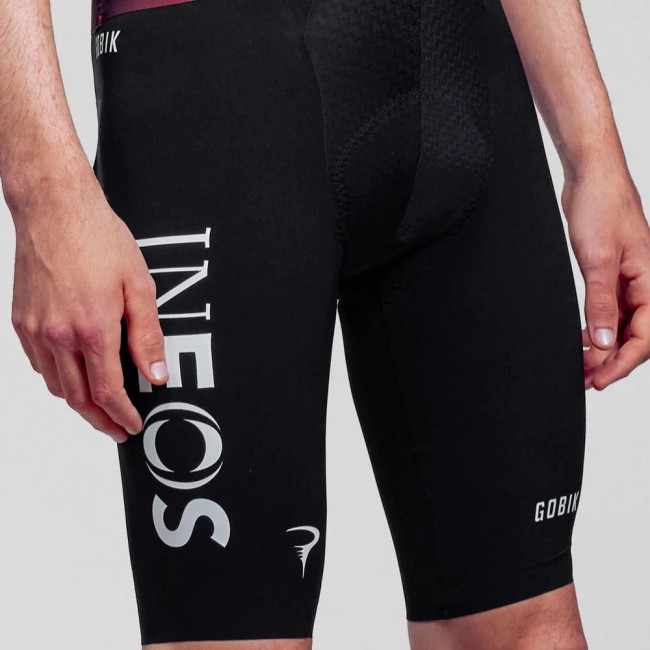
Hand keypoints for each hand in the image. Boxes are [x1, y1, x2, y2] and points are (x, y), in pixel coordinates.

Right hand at [9, 169, 168, 442]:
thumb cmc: (97, 237)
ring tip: (99, 409)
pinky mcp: (21, 320)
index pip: (108, 392)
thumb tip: (156, 373)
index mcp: (92, 328)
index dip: (123, 415)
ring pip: (56, 385)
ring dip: (79, 404)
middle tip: (117, 430)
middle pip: (78, 399)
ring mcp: (35, 329)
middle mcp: (58, 334)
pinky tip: (73, 376)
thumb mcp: (139, 286)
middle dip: (100, 421)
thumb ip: (147, 336)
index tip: (133, 425)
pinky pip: (39, 365)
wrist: (54, 207)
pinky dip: (58, 380)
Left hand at [563, 167, 649, 389]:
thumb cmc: (602, 207)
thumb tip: (605, 342)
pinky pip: (612, 311)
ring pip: (623, 326)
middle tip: (585, 379)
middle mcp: (646, 284)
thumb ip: (602, 303)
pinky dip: (599, 328)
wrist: (591, 177)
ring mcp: (630, 281)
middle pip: (636, 336)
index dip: (623, 363)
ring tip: (581, 366)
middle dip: (612, 361)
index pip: (645, 337)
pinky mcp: (614, 275)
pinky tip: (584, 339)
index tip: (600, 380)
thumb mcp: (598, 260)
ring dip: (604, 348)